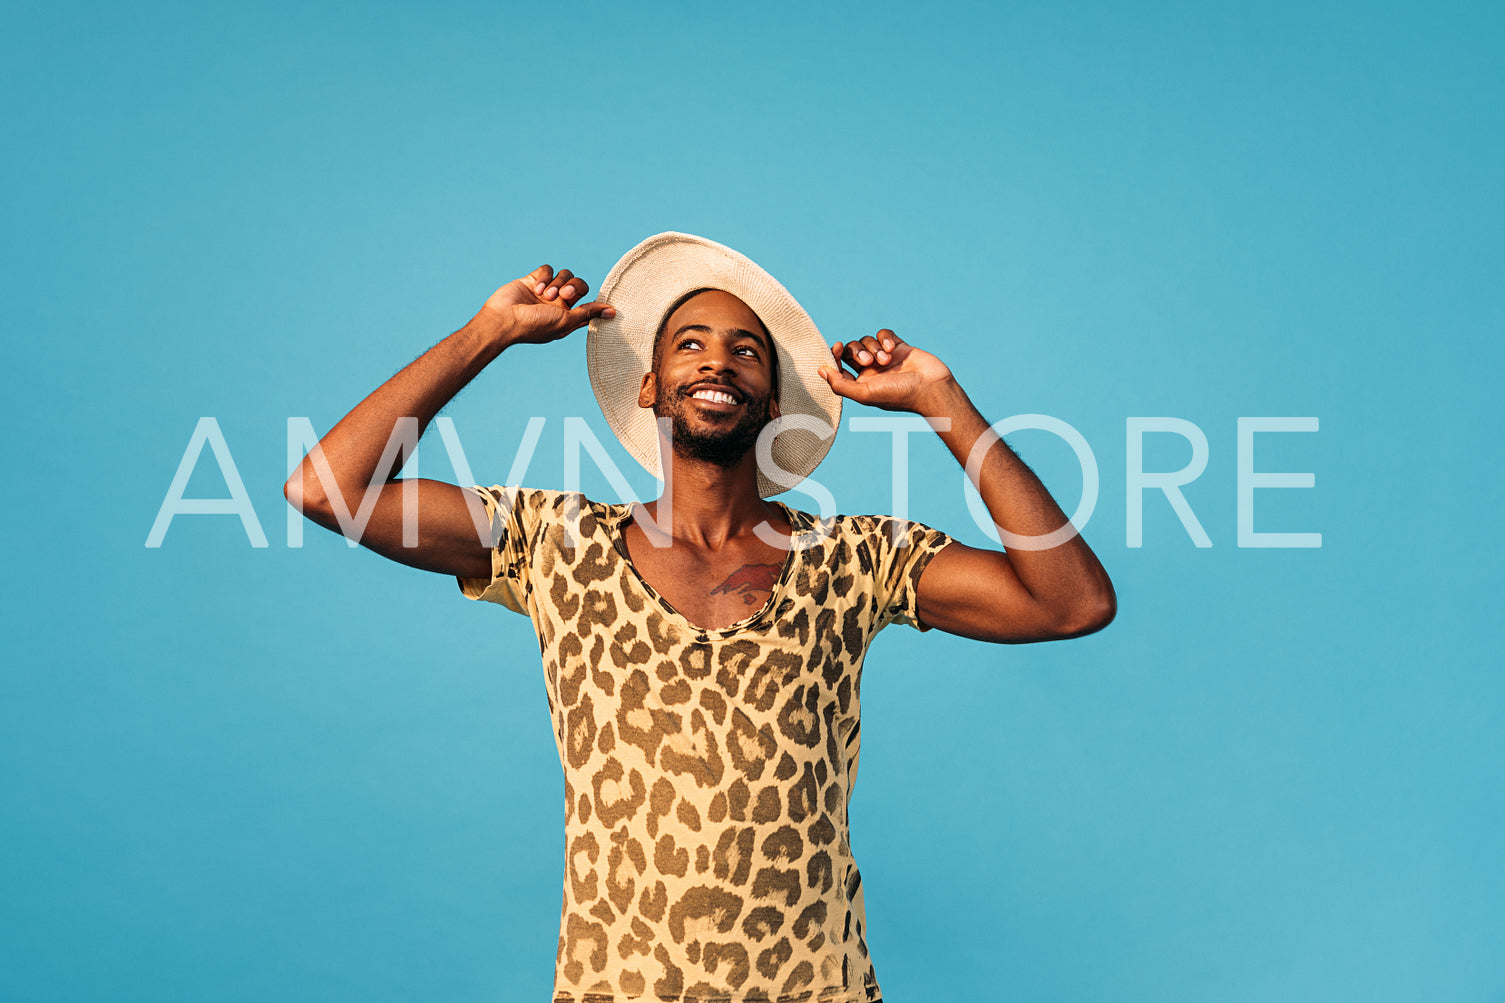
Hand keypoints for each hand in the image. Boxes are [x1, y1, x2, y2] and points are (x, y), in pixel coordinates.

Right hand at [477, 265, 614, 346]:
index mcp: (569, 317)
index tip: (604, 306)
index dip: (595, 303)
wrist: (504, 319)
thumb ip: (588, 313)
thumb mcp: (565, 322)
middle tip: (564, 295)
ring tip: (545, 294)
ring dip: (558, 282)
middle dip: (574, 287)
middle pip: (579, 285)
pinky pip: (548, 269)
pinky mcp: (533, 279)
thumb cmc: (534, 326)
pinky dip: (545, 276)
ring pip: (565, 274)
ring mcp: (546, 291)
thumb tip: (613, 313)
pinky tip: (536, 288)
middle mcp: (559, 304)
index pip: (589, 305)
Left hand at [818, 329, 955, 413]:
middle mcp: (870, 370)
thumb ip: (840, 384)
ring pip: (867, 340)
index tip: (835, 347)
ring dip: (874, 347)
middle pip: (851, 350)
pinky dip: (884, 338)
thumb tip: (820, 371)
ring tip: (886, 360)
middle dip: (857, 351)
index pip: (838, 365)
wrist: (931, 388)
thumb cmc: (898, 395)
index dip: (833, 355)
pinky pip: (883, 334)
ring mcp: (884, 357)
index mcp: (860, 383)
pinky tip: (892, 348)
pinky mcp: (898, 346)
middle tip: (868, 361)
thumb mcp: (864, 394)